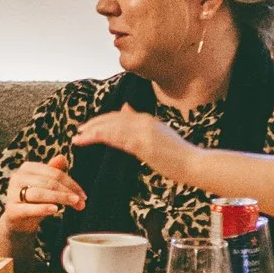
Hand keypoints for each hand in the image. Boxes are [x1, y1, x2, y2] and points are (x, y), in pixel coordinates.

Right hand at [0, 153, 84, 248]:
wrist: (18, 221)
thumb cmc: (34, 201)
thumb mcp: (46, 186)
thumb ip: (54, 172)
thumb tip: (62, 157)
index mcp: (27, 168)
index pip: (54, 173)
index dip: (71, 183)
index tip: (83, 195)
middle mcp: (17, 177)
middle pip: (48, 183)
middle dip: (68, 192)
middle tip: (81, 202)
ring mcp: (12, 193)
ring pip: (40, 193)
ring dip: (60, 198)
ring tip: (73, 204)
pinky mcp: (11, 210)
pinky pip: (29, 208)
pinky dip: (43, 208)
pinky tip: (55, 210)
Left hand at [67, 103, 189, 179]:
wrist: (194, 163)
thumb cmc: (177, 155)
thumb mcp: (159, 134)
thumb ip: (141, 124)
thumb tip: (126, 109)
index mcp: (146, 119)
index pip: (118, 117)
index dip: (101, 121)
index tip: (88, 127)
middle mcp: (144, 121)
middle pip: (112, 120)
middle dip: (93, 125)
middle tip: (78, 131)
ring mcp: (144, 132)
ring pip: (112, 128)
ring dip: (93, 132)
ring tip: (79, 137)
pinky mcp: (145, 144)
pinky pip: (119, 138)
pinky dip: (103, 137)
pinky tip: (92, 139)